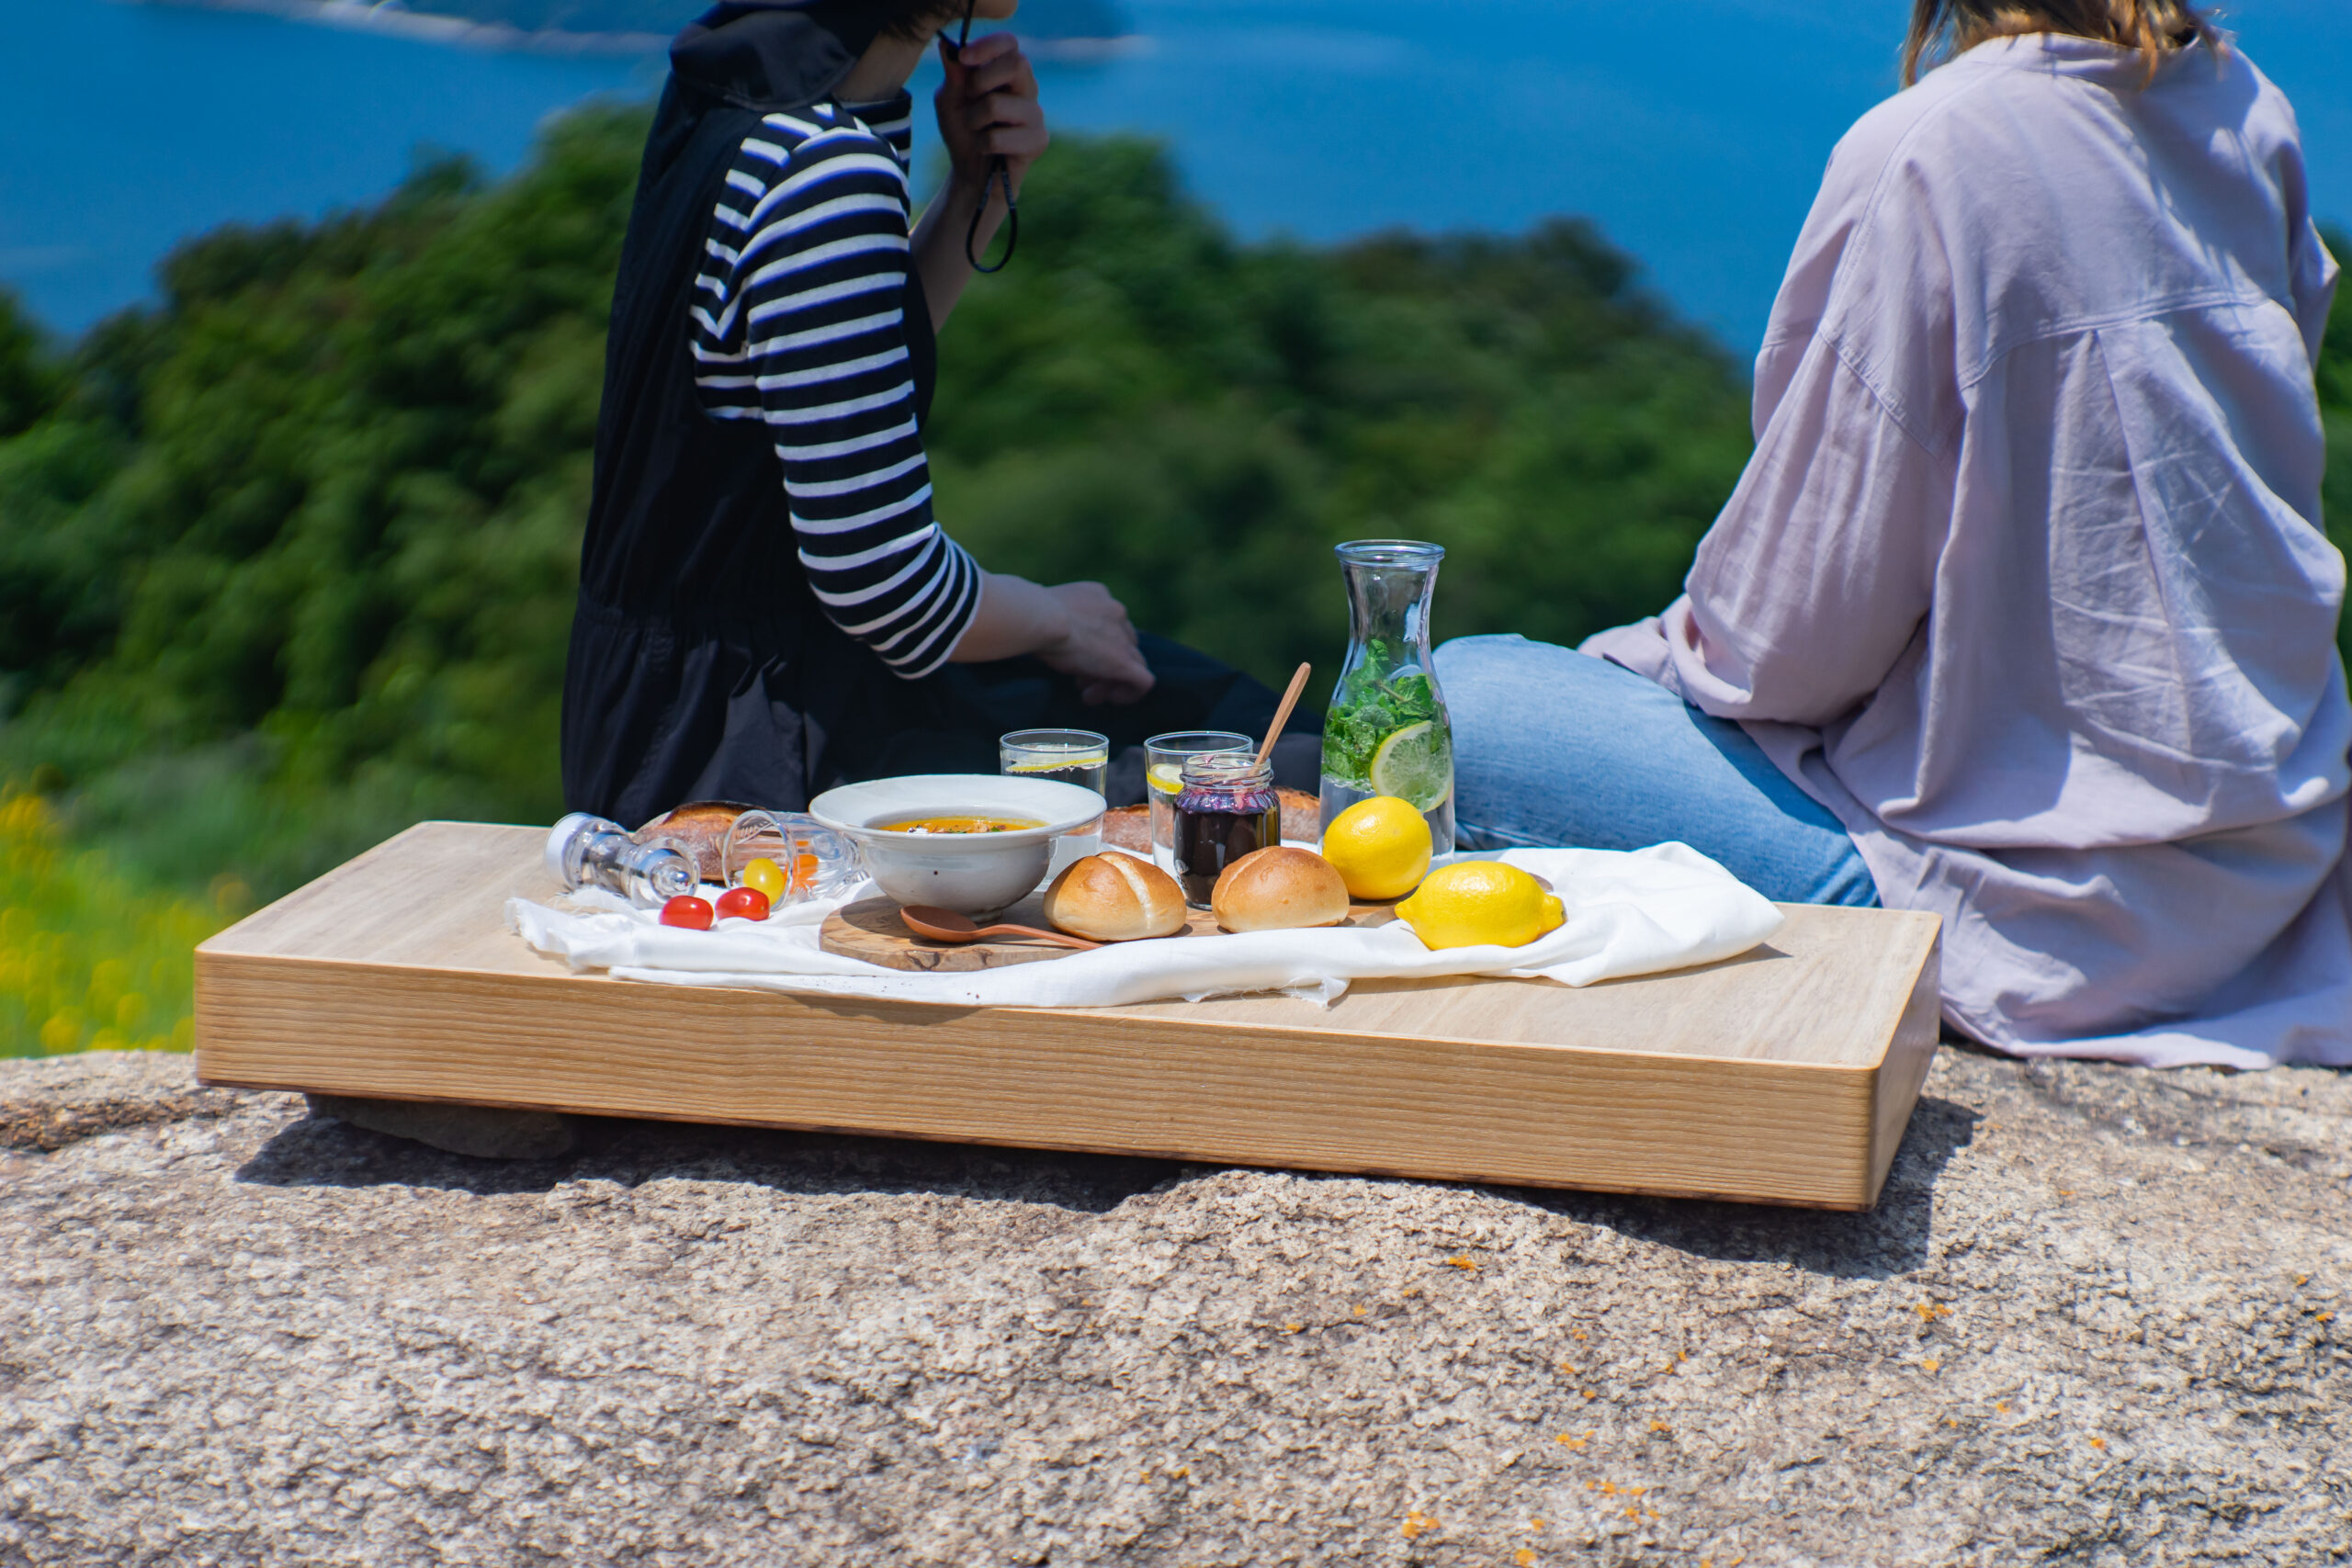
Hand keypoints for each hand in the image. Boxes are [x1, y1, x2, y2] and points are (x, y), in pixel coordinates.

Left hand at [934, 29, 1047, 198]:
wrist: (971, 174)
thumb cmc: (963, 132)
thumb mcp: (950, 100)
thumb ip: (953, 75)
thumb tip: (946, 47)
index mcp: (1007, 72)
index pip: (1009, 44)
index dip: (988, 46)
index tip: (963, 58)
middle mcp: (1026, 89)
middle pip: (1017, 64)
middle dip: (981, 80)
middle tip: (968, 98)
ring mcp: (1036, 115)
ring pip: (998, 104)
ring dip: (974, 119)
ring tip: (975, 130)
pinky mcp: (1038, 141)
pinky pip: (999, 137)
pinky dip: (982, 144)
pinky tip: (986, 149)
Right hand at [1038, 581, 1154, 705]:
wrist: (1039, 617)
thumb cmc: (1029, 613)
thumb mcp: (1043, 609)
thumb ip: (1052, 616)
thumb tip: (1037, 627)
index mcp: (1099, 596)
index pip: (1109, 622)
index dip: (1096, 645)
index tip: (1074, 658)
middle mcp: (1116, 612)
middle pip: (1123, 642)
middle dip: (1104, 663)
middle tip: (1079, 680)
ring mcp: (1123, 638)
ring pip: (1133, 662)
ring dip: (1112, 680)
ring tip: (1089, 694)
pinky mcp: (1124, 662)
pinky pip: (1144, 682)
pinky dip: (1131, 693)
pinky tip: (1111, 699)